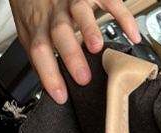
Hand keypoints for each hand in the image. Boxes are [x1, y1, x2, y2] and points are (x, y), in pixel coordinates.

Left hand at [9, 0, 140, 103]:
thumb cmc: (35, 7)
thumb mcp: (29, 30)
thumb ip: (39, 56)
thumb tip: (48, 87)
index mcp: (38, 25)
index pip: (39, 50)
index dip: (49, 73)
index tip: (61, 95)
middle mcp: (55, 12)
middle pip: (59, 31)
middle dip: (72, 55)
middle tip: (83, 78)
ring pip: (79, 10)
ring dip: (89, 29)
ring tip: (98, 48)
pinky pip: (109, 0)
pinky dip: (123, 17)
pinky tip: (132, 34)